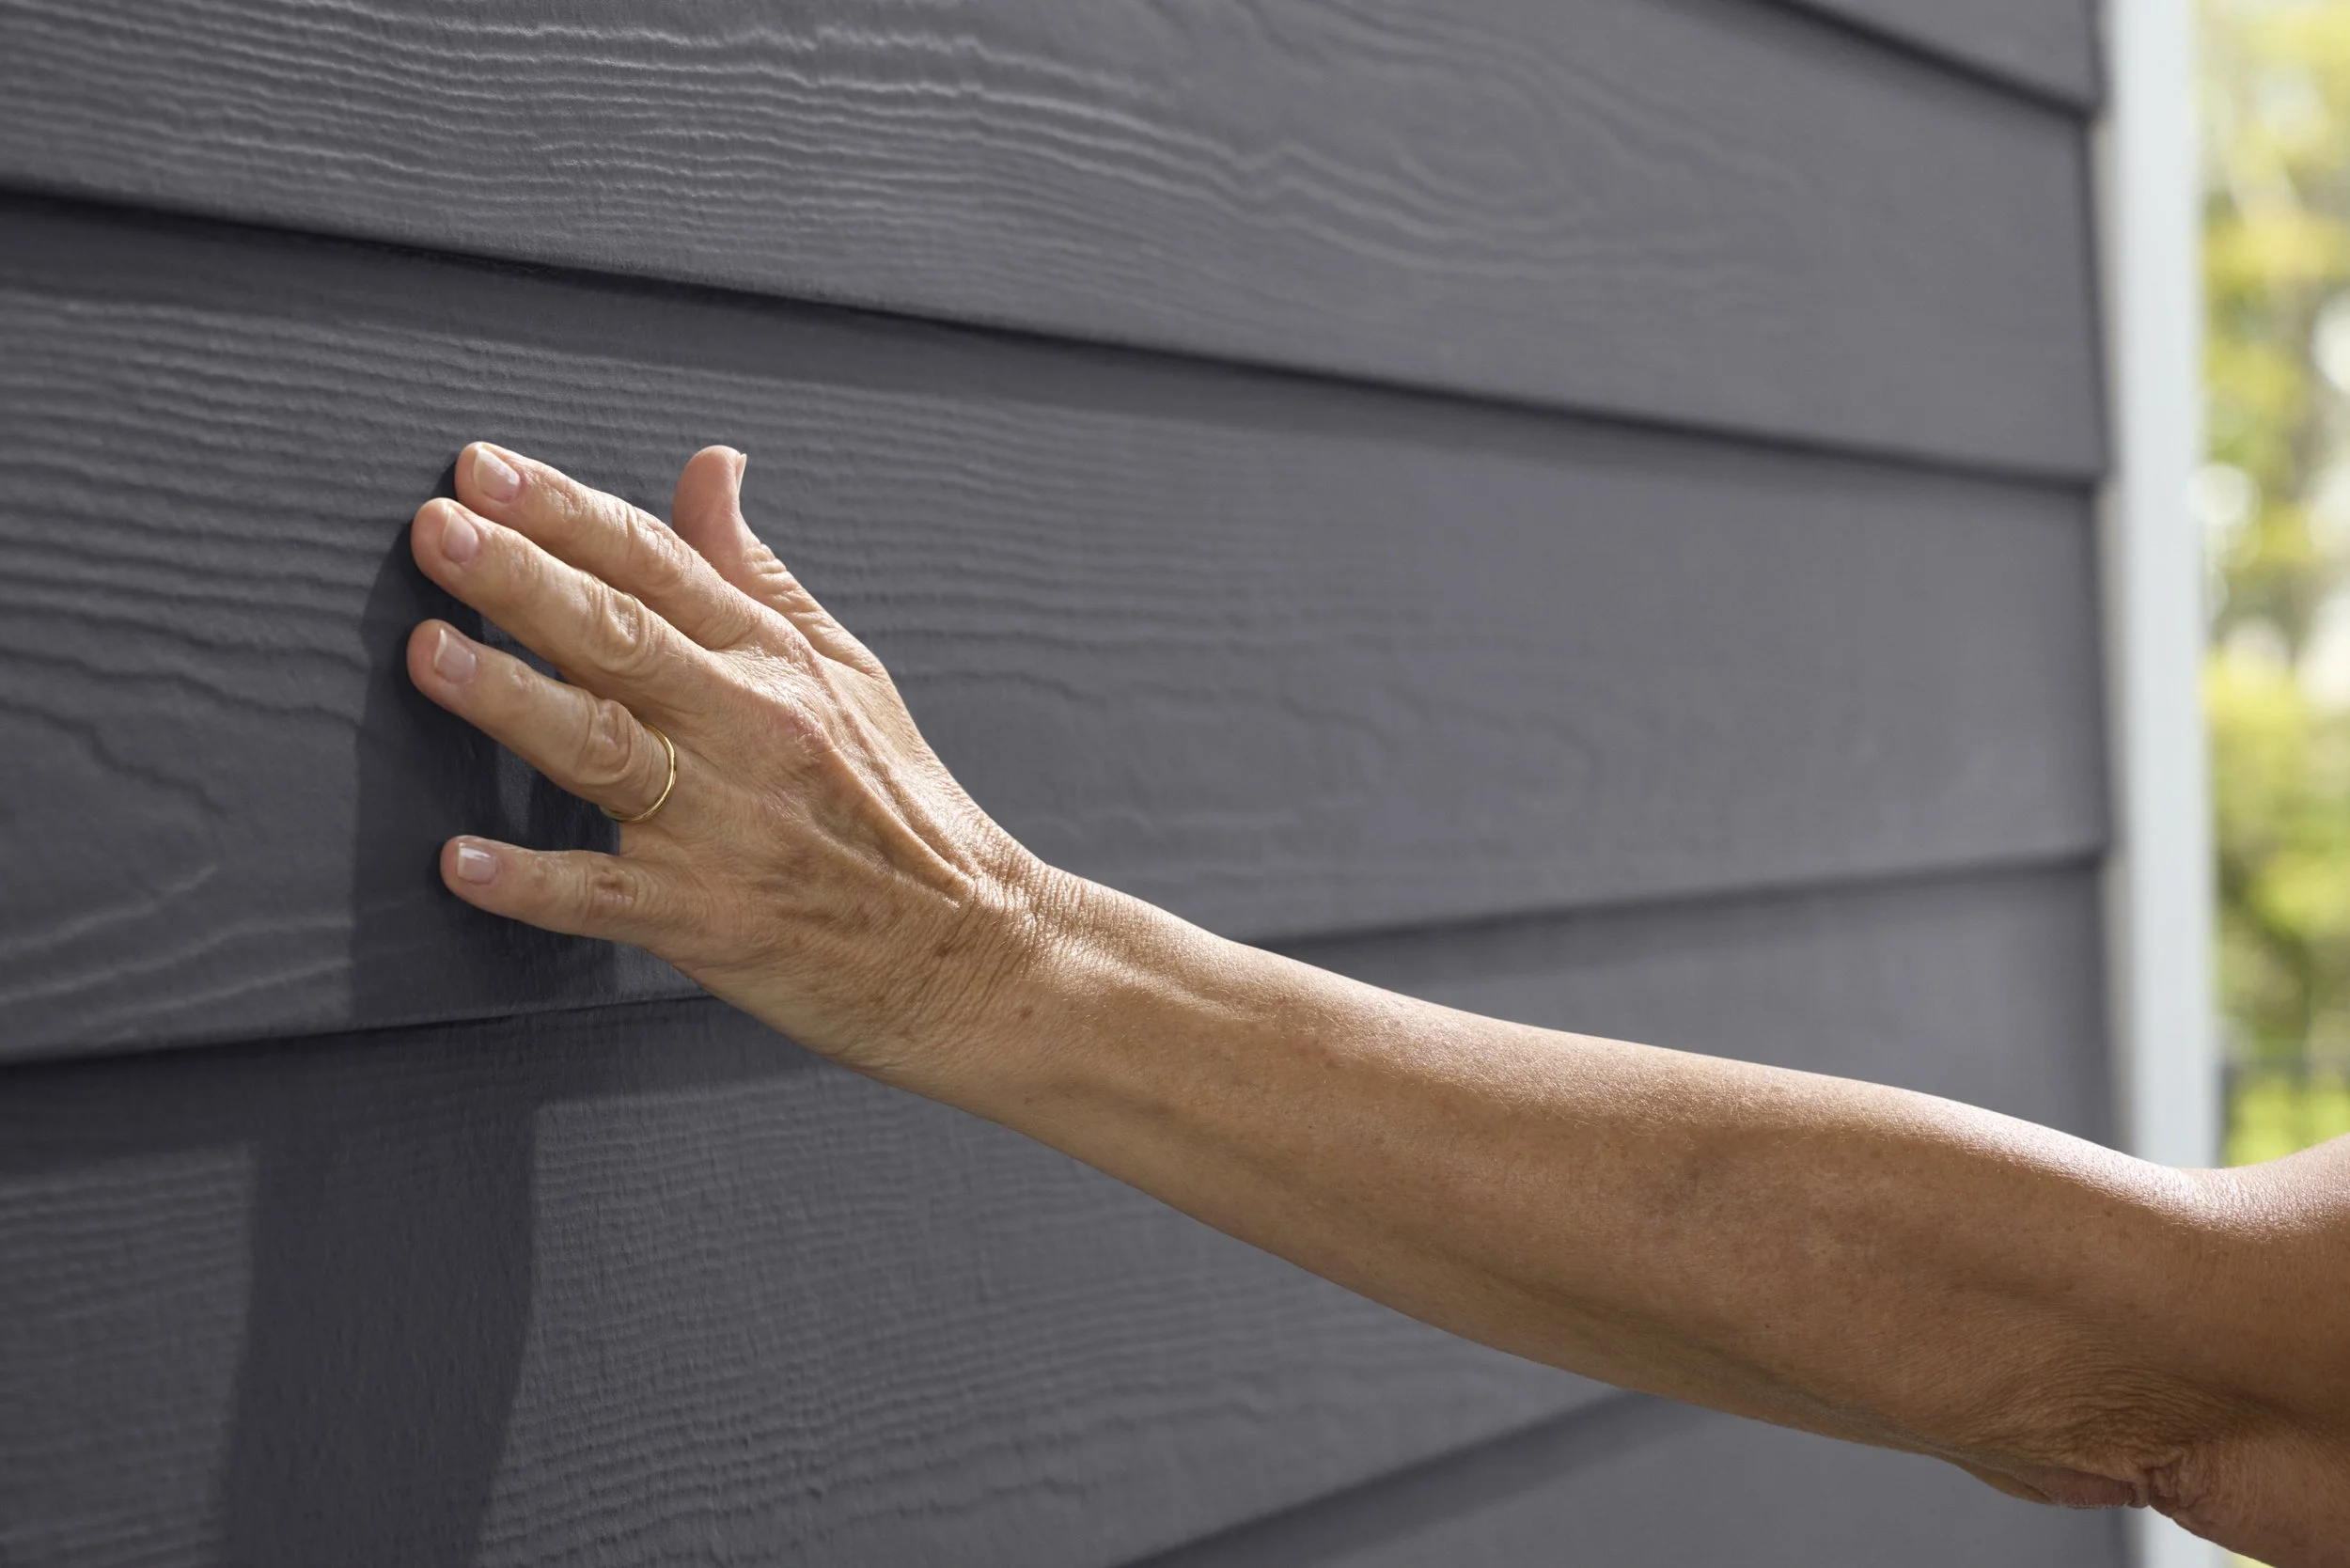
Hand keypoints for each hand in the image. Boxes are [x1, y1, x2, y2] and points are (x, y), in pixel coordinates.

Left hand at [406, 443, 1067, 1090]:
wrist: (975, 952)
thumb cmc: (904, 815)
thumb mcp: (846, 673)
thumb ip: (756, 573)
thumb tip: (709, 466)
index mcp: (776, 665)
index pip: (660, 565)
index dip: (567, 512)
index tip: (484, 471)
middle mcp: (751, 731)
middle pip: (622, 638)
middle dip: (522, 578)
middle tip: (438, 529)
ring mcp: (727, 826)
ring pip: (606, 747)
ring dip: (513, 699)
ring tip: (432, 655)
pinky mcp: (710, 920)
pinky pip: (606, 897)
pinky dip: (535, 882)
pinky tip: (464, 861)